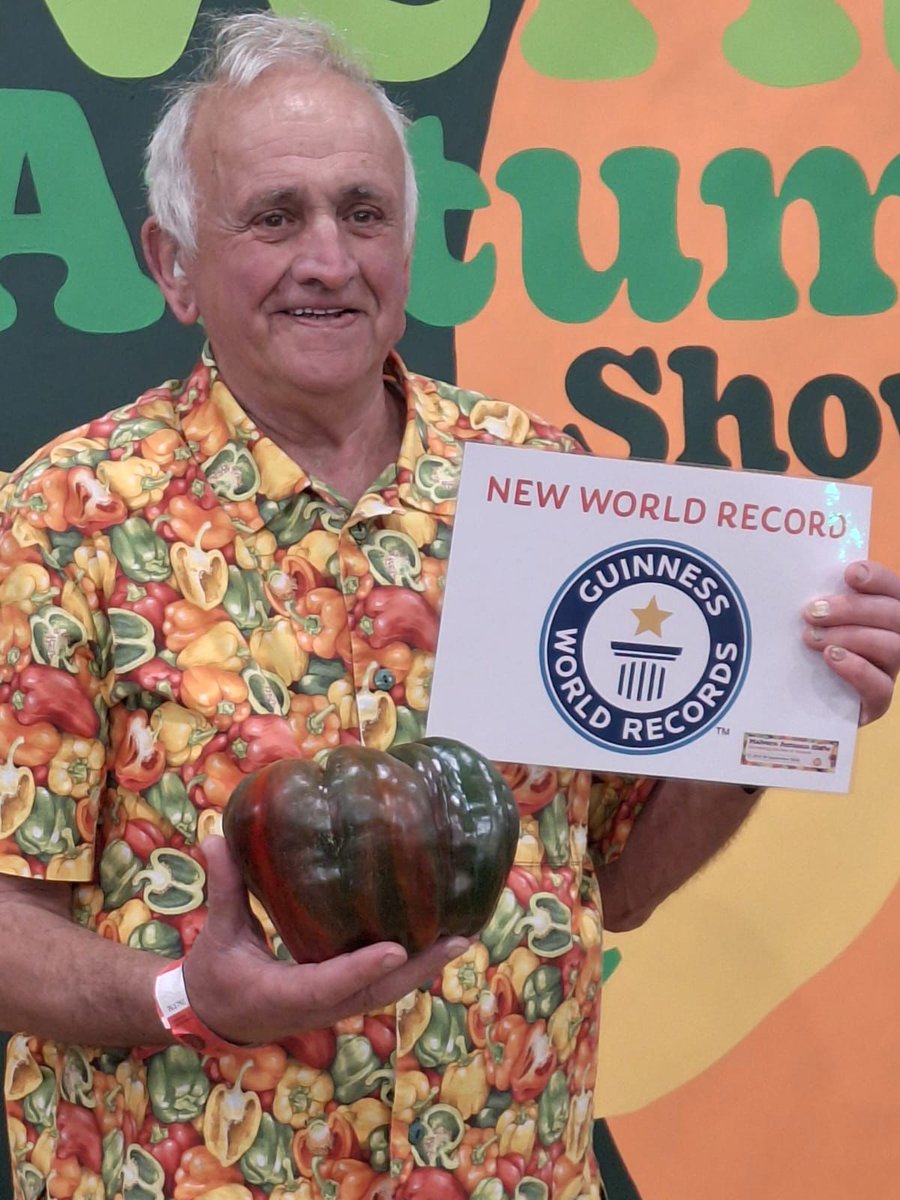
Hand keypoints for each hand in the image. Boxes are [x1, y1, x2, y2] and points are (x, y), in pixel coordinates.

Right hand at [181, 837, 467, 1044]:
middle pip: (377, 992)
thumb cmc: (214, 973)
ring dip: (424, 967)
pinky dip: (410, 966)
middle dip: (419, 968)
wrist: (210, 1015)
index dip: (362, 968)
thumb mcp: (217, 932)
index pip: (329, 984)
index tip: (396, 948)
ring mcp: (333, 1007)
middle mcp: (318, 1008)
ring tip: (462, 935)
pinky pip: (380, 984)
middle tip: (459, 938)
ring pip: (386, 991)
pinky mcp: (340, 999)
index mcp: (284, 996)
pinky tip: (436, 942)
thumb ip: (224, 887)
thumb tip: (215, 836)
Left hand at [803, 560, 899, 724]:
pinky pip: (880, 687)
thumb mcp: (808, 622)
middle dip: (853, 608)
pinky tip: (831, 658)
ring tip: (811, 637)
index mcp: (881, 615)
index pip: (893, 590)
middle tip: (812, 612)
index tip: (850, 574)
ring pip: (892, 647)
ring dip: (850, 636)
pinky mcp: (876, 703)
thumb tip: (796, 579)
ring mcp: (887, 672)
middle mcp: (893, 641)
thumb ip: (816, 603)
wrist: (791, 704)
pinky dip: (857, 668)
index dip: (878, 578)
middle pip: (894, 615)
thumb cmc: (801, 652)